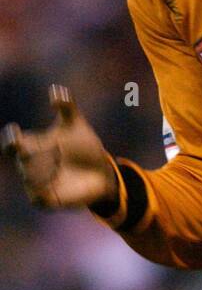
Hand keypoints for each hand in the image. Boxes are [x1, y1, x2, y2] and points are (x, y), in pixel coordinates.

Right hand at [1, 85, 118, 211]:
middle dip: (26, 156)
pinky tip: (50, 185)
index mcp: (34, 146)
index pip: (14, 142)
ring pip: (29, 180)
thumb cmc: (83, 147)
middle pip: (21, 161)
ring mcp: (39, 184)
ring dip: (37, 174)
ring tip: (53, 166)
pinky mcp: (50, 200)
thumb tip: (57, 89)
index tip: (15, 132)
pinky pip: (39, 199)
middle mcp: (32, 166)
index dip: (11, 138)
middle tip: (34, 150)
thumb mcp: (76, 125)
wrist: (102, 173)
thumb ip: (66, 107)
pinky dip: (41, 193)